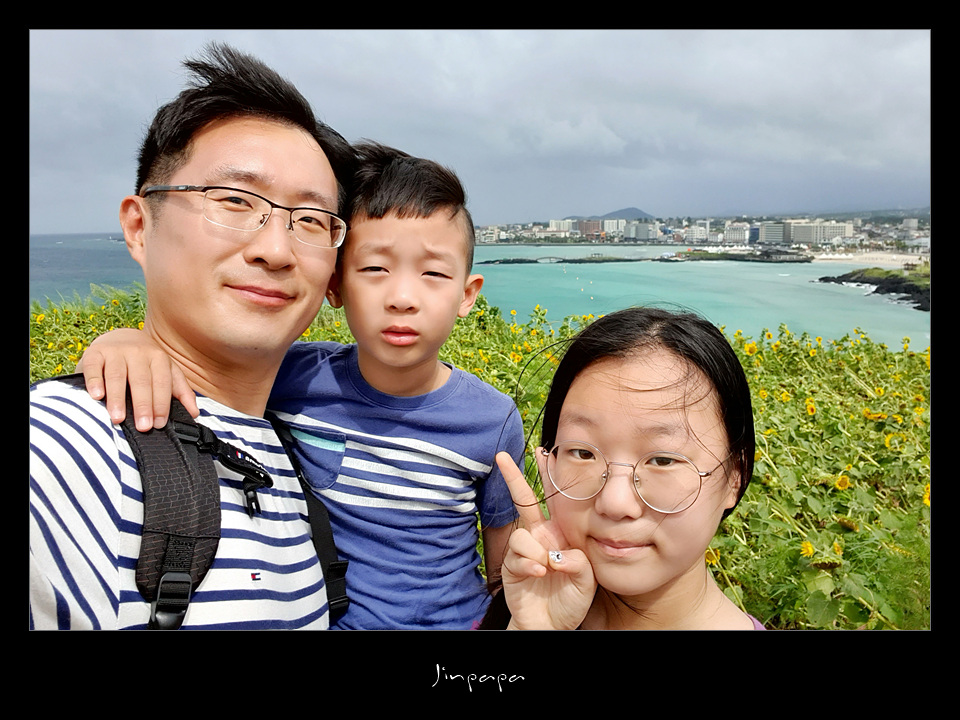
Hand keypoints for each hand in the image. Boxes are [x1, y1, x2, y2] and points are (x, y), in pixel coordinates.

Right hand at [77, 328, 197, 430]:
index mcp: (159, 358)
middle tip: (143, 427)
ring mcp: (116, 351)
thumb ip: (181, 391)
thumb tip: (195, 413)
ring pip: (117, 376)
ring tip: (118, 418)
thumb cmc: (147, 363)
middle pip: (141, 381)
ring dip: (118, 398)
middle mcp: (138, 352)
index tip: (159, 424)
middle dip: (143, 405)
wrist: (121, 337)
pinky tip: (96, 396)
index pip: (162, 383)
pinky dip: (94, 381)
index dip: (161, 404)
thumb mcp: (167, 371)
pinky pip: (94, 367)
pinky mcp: (95, 352)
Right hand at [496, 452, 595, 629]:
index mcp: (561, 534)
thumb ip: (577, 561)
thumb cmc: (571, 599)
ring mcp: (525, 551)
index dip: (548, 476)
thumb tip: (554, 554)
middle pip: (524, 501)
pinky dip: (530, 565)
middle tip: (502, 457)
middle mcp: (540, 537)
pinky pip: (518, 556)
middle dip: (513, 478)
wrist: (552, 624)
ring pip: (522, 536)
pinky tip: (539, 575)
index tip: (542, 451)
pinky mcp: (511, 566)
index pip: (554, 501)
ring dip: (536, 553)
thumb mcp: (588, 578)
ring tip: (546, 570)